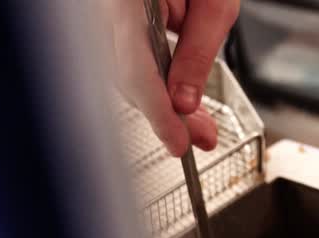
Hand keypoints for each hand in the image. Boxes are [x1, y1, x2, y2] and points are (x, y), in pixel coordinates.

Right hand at [105, 0, 240, 155]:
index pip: (135, 69)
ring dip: (160, 103)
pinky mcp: (112, 22)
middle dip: (164, 114)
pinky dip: (153, 82)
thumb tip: (184, 103)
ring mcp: (104, 15)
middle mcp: (106, 8)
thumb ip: (198, 53)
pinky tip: (179, 99)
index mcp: (128, 0)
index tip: (179, 143)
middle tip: (199, 138)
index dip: (158, 113)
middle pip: (125, 75)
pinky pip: (125, 58)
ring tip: (197, 125)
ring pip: (123, 72)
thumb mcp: (214, 4)